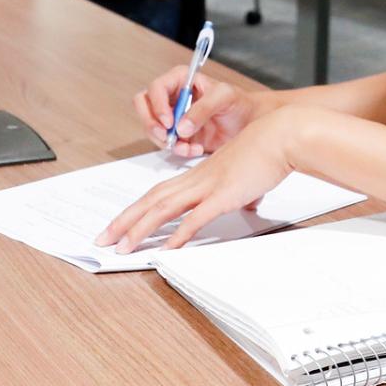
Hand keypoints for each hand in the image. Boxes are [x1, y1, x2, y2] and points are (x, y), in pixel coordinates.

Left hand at [98, 109, 304, 252]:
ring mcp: (208, 186)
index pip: (158, 192)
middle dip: (124, 221)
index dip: (136, 209)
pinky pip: (195, 218)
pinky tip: (166, 249)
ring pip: (164, 208)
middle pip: (151, 200)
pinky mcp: (224, 195)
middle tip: (103, 239)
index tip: (120, 224)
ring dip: (140, 229)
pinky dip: (178, 235)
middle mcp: (197, 179)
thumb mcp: (246, 174)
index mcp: (198, 173)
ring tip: (123, 248)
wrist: (281, 135)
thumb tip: (247, 202)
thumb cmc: (267, 149)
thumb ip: (241, 189)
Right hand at [134, 65, 263, 156]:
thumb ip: (203, 109)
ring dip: (166, 141)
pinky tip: (194, 149)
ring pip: (151, 127)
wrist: (248, 123)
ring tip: (187, 146)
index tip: (169, 122)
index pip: (156, 88)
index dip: (158, 105)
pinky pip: (165, 143)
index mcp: (181, 79)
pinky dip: (177, 150)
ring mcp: (172, 116)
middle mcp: (172, 96)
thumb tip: (181, 126)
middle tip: (166, 137)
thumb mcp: (225, 97)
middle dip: (151, 124)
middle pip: (144, 106)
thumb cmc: (238, 103)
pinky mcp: (177, 134)